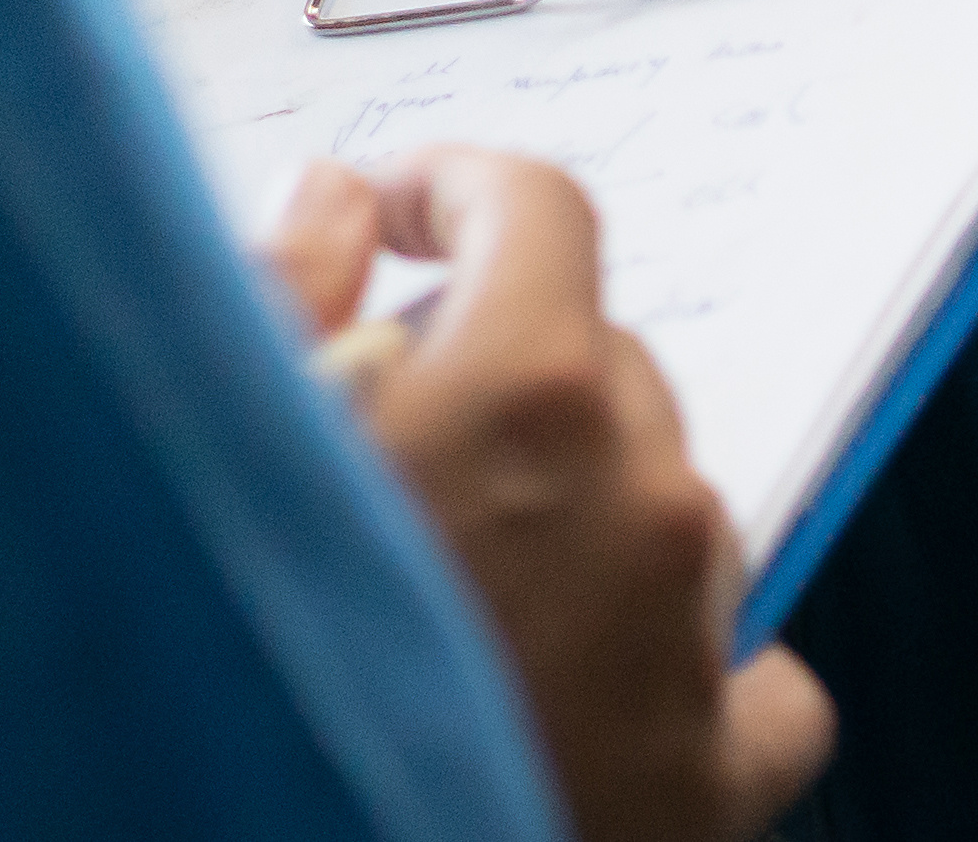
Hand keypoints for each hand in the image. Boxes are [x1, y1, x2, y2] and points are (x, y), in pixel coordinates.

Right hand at [257, 152, 839, 841]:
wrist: (288, 837)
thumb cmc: (247, 668)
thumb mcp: (220, 450)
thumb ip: (287, 292)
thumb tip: (339, 199)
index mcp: (528, 393)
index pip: (537, 212)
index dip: (456, 199)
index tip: (400, 229)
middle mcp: (643, 499)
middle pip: (601, 368)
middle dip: (503, 380)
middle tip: (391, 454)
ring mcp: (697, 641)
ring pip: (668, 511)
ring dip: (584, 518)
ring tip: (464, 598)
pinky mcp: (722, 778)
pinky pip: (756, 679)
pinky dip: (686, 665)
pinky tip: (592, 694)